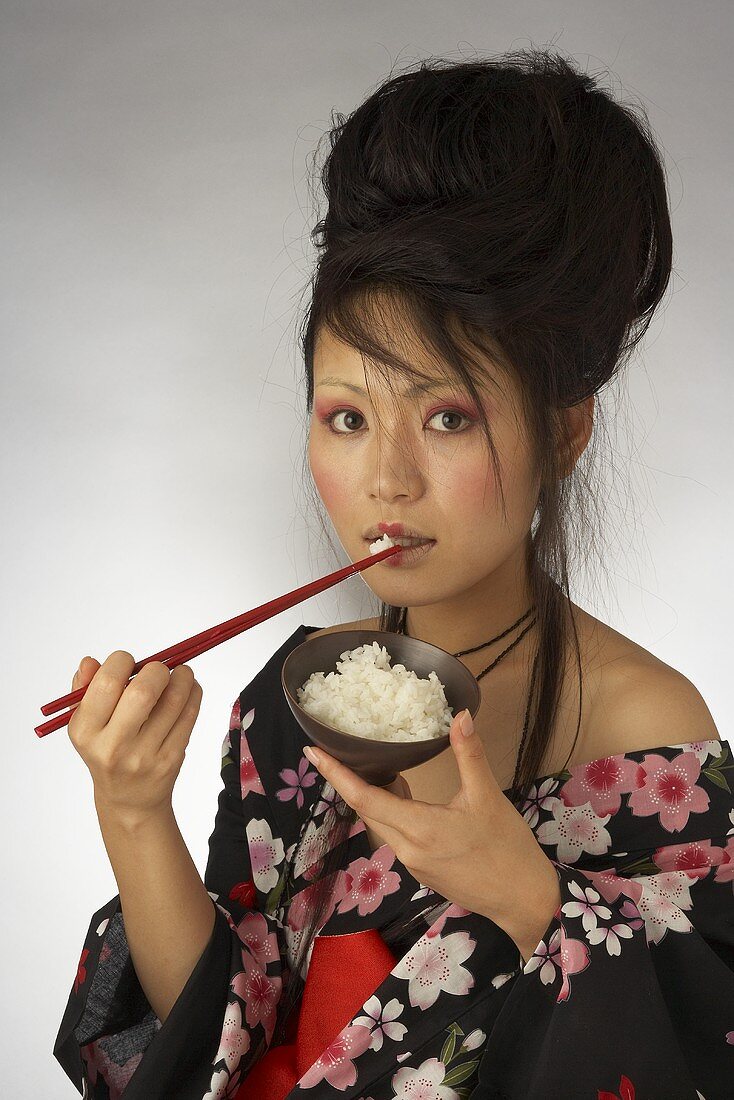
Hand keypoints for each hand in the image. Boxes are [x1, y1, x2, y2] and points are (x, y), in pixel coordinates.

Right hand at [67, 652, 202, 821]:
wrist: (129, 799)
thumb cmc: (106, 750)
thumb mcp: (86, 725)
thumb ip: (84, 689)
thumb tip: (90, 662)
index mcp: (86, 731)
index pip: (107, 684)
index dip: (123, 661)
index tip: (129, 662)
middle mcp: (114, 746)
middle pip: (142, 692)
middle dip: (156, 670)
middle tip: (158, 669)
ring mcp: (145, 755)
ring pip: (174, 702)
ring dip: (182, 677)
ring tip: (180, 673)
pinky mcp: (171, 759)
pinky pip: (189, 716)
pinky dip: (193, 693)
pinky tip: (189, 688)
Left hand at [303, 709, 558, 942]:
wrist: (524, 901)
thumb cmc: (508, 848)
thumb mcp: (489, 797)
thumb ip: (470, 754)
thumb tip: (461, 715)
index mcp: (418, 829)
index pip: (364, 799)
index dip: (336, 774)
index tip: (312, 753)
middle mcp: (407, 849)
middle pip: (367, 810)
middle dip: (350, 780)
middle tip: (340, 749)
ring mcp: (413, 863)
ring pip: (382, 823)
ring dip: (374, 796)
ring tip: (376, 766)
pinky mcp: (424, 869)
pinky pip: (396, 835)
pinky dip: (392, 811)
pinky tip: (404, 793)